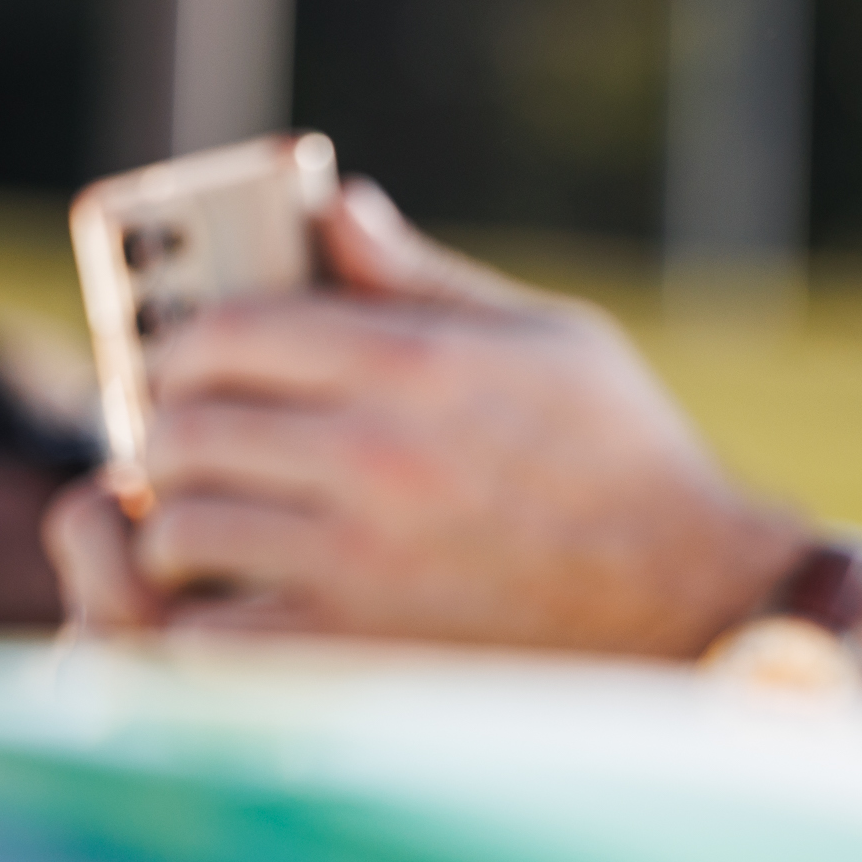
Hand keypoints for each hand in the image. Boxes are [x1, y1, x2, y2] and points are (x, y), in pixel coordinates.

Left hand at [45, 180, 807, 657]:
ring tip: (193, 527)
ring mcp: (362, 562)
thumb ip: (424, 278)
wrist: (699, 601)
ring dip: (172, 526)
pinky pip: (211, 638)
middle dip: (163, 432)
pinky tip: (227, 606)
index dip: (184, 342)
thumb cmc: (628, 460)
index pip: (231, 329)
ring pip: (183, 528)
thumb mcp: (549, 337)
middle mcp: (378, 457)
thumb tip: (335, 206)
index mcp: (418, 363)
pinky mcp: (360, 655)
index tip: (183, 364)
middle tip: (171, 447)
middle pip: (188, 426)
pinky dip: (198, 621)